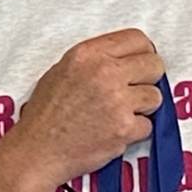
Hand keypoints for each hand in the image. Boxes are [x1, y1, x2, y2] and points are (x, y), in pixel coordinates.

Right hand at [9, 28, 167, 186]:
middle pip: (154, 65)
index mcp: (87, 54)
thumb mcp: (60, 71)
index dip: (143, 53)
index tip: (140, 65)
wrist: (36, 152)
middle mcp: (104, 72)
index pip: (137, 39)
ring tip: (118, 115)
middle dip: (147, 79)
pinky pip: (147, 126)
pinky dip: (133, 132)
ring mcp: (116, 101)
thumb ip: (94, 61)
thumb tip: (124, 60)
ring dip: (142, 108)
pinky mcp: (124, 128)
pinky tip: (112, 133)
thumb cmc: (44, 115)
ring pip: (155, 97)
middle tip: (133, 92)